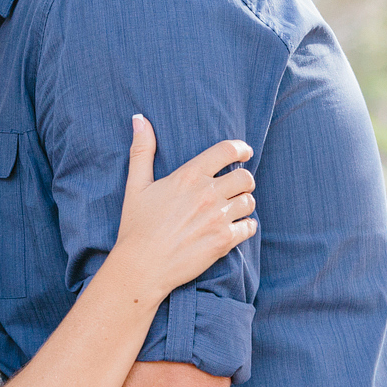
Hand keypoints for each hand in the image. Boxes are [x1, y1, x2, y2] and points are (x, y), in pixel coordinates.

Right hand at [109, 116, 257, 298]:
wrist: (141, 267)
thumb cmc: (136, 226)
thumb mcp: (136, 185)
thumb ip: (142, 151)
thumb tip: (139, 119)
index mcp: (188, 176)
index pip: (227, 151)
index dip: (241, 149)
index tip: (244, 153)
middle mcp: (207, 194)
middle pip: (245, 177)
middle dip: (243, 180)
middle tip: (236, 187)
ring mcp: (218, 218)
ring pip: (250, 201)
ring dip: (244, 203)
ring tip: (233, 208)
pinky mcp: (224, 241)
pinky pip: (250, 227)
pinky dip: (246, 226)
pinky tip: (236, 228)